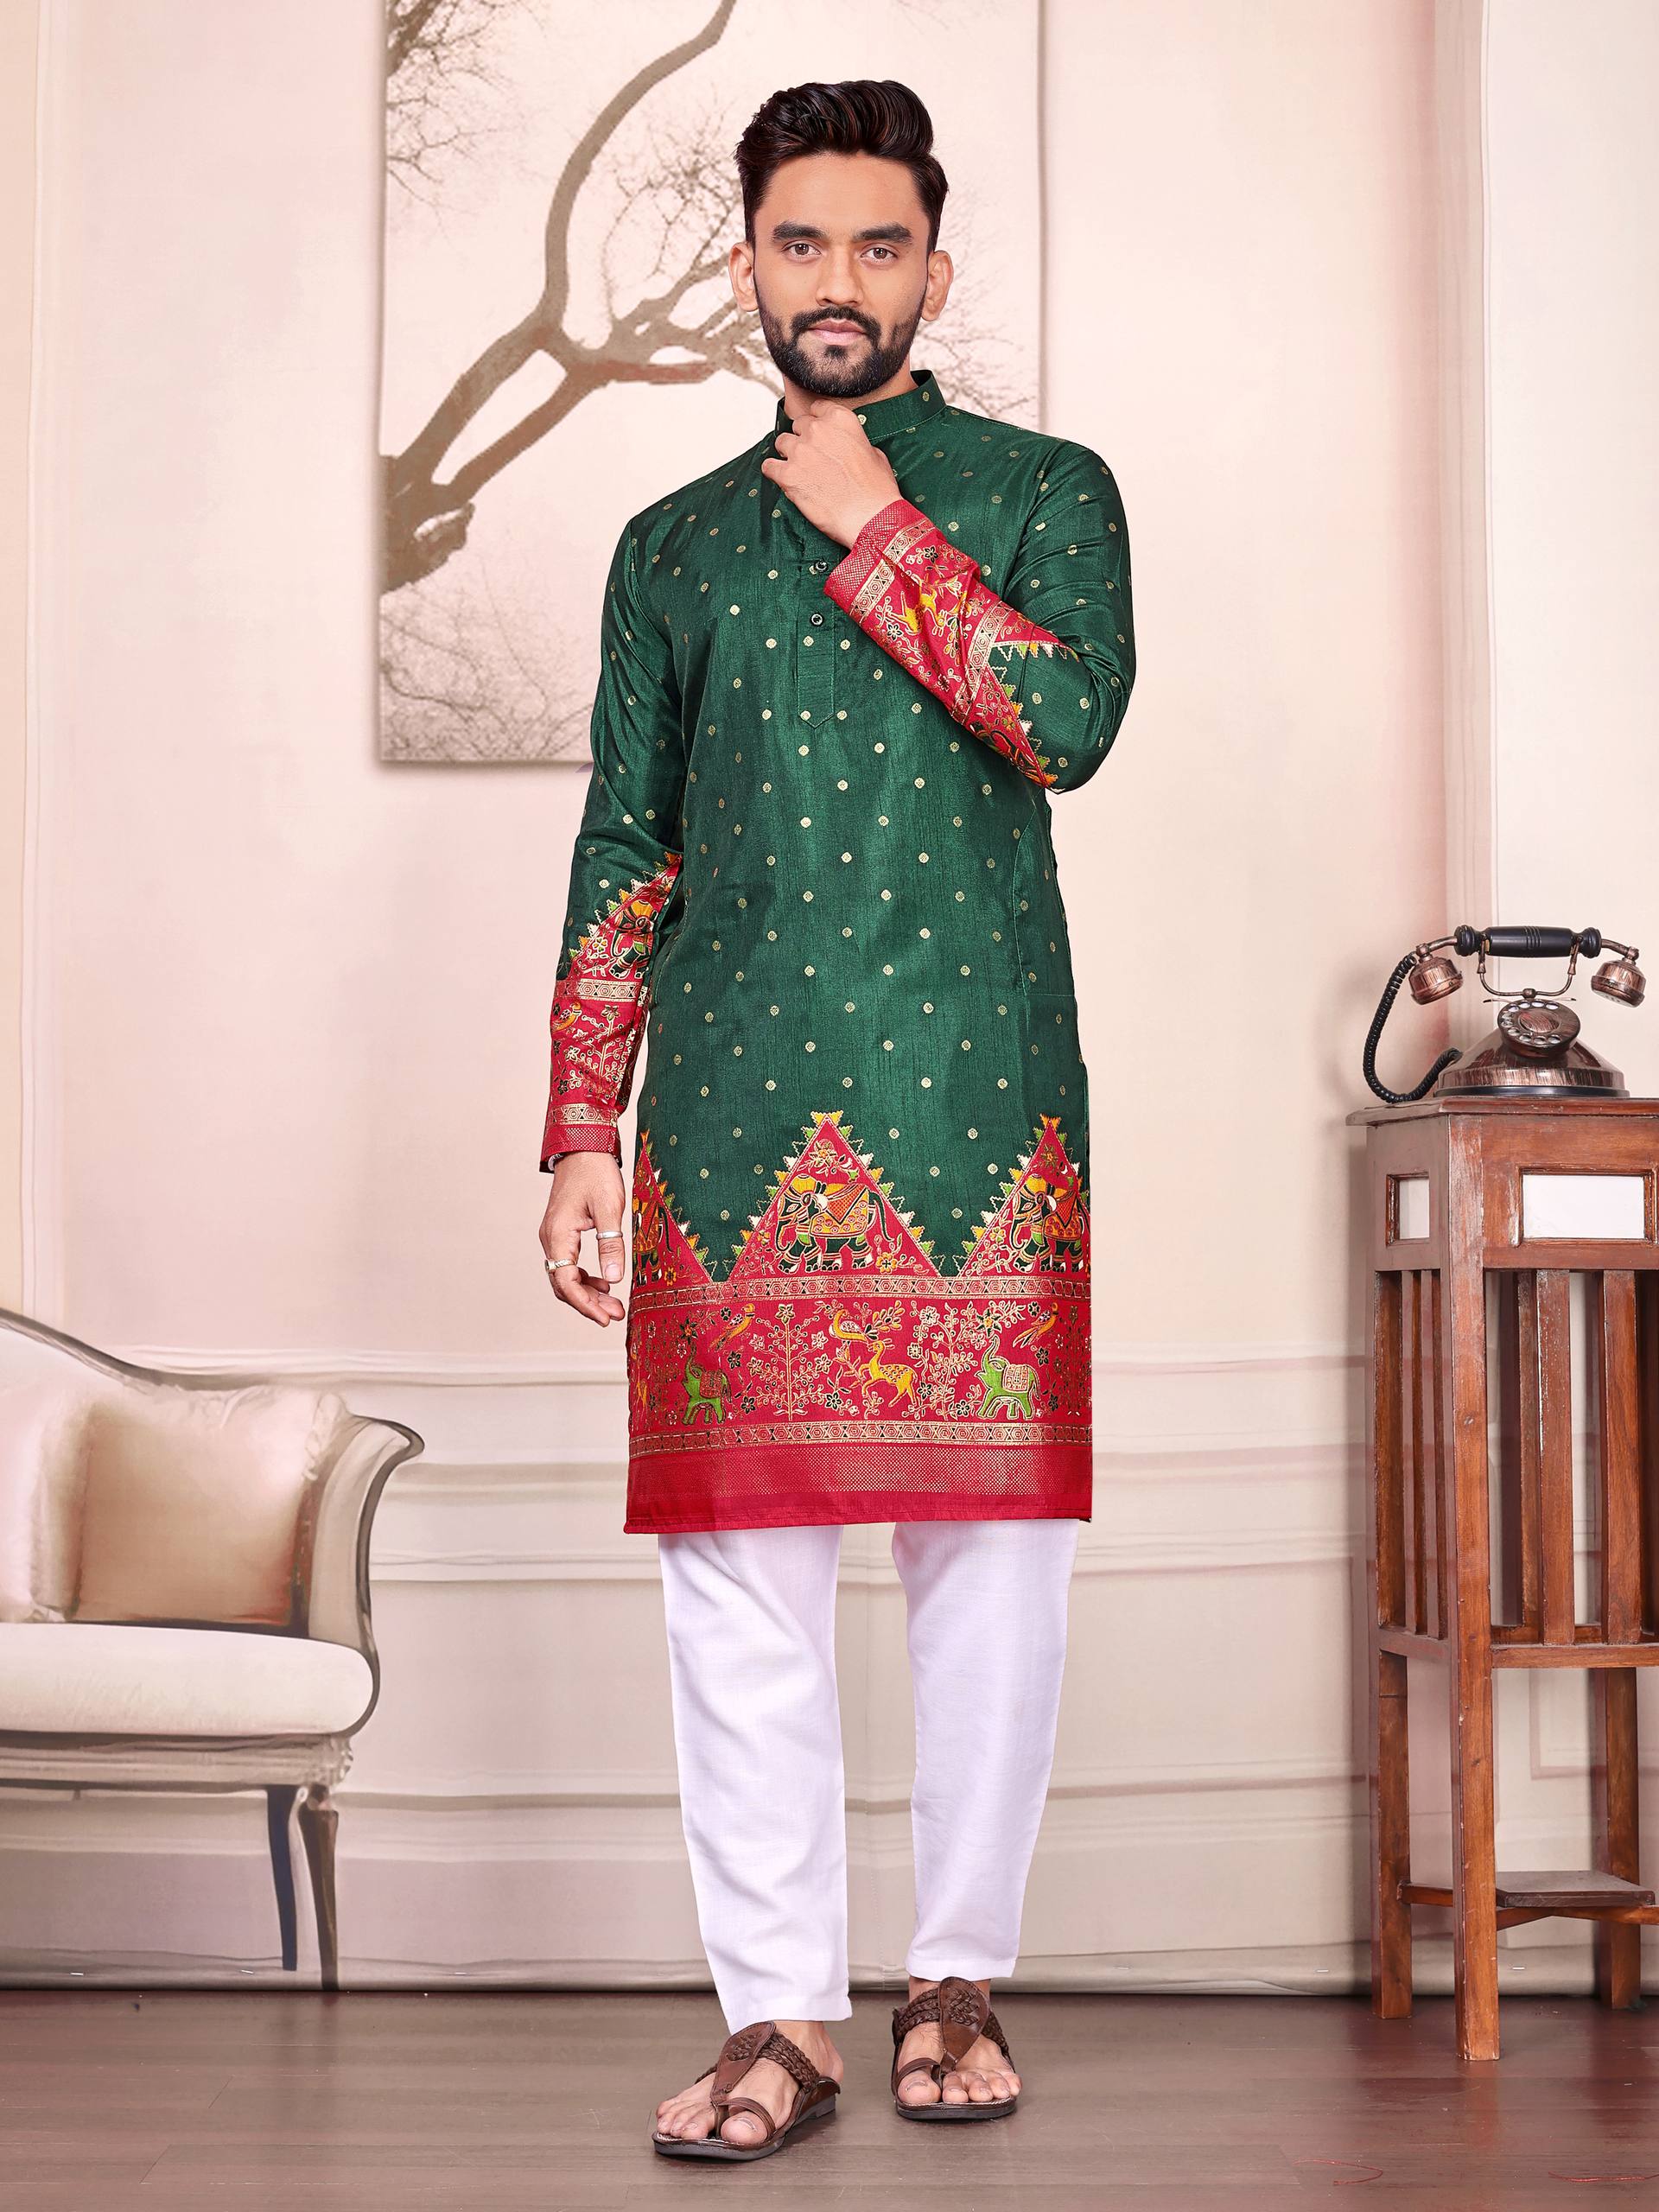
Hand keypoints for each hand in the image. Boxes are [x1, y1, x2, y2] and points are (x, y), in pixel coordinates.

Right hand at [540, 1155, 627, 1325]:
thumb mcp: (610, 1208)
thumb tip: (614, 1279)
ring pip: (565, 1276)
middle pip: (563, 1284)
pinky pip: (569, 1264)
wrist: (583, 1147)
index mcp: (558, 1235)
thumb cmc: (596, 1172)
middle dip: (588, 1303)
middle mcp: (550, 1238)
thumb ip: (611, 1244)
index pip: (565, 1282)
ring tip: (614, 1305)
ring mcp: (554, 1236)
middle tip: (615, 1316)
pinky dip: (585, 1277)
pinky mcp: (562, 1232)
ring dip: (588, 1292)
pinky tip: (605, 1283)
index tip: (605, 1318)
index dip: (585, 1304)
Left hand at [760, 398, 902, 548]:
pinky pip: (769, 467)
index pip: (816, 408)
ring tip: (799, 470)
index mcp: (840, 419)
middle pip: (798, 425)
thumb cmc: (876, 490)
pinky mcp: (788, 474)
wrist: (870, 518)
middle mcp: (817, 429)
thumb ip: (852, 441)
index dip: (816, 422)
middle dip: (803, 439)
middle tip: (811, 458)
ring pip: (781, 443)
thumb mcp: (874, 453)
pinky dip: (774, 473)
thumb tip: (844, 446)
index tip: (816, 433)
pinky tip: (783, 480)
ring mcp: (800, 451)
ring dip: (788, 455)